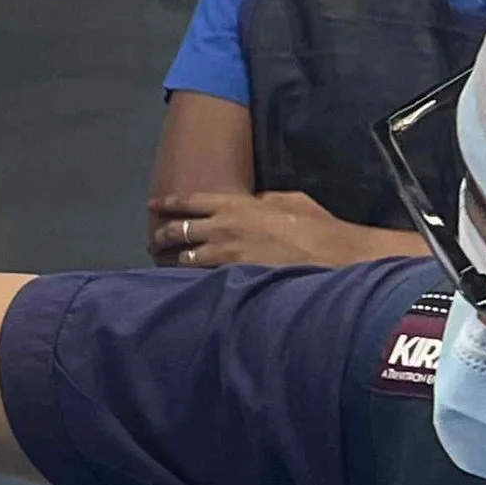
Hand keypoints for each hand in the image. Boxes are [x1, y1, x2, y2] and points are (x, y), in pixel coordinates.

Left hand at [150, 188, 403, 270]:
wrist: (332, 255)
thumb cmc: (315, 225)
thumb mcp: (288, 199)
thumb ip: (262, 200)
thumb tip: (253, 202)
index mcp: (236, 204)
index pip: (191, 201)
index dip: (169, 203)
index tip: (153, 205)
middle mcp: (224, 228)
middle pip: (180, 231)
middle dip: (163, 235)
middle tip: (155, 240)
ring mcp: (228, 256)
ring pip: (187, 259)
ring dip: (177, 260)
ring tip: (168, 264)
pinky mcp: (235, 278)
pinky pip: (205, 279)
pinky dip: (195, 279)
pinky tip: (191, 284)